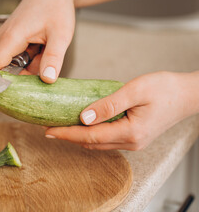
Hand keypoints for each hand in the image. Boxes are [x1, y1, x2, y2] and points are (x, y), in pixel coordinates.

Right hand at [0, 0, 75, 82]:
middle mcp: (3, 38)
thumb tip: (47, 80)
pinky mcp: (11, 38)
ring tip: (45, 50)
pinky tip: (41, 46)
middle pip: (6, 70)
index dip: (2, 84)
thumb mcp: (61, 35)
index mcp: (11, 37)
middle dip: (25, 75)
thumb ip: (53, 59)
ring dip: (30, 65)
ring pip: (14, 64)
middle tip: (45, 66)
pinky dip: (30, 57)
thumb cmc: (57, 6)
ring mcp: (6, 37)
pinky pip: (17, 56)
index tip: (20, 91)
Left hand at [45, 71, 198, 149]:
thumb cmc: (165, 89)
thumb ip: (109, 104)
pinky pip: (107, 140)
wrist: (188, 95)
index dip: (67, 133)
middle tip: (49, 128)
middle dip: (68, 136)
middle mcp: (131, 142)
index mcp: (130, 132)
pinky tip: (83, 126)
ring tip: (62, 126)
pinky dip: (91, 135)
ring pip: (98, 144)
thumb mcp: (135, 91)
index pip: (90, 136)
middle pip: (91, 143)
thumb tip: (84, 116)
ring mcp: (133, 142)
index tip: (48, 130)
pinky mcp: (134, 137)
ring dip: (79, 137)